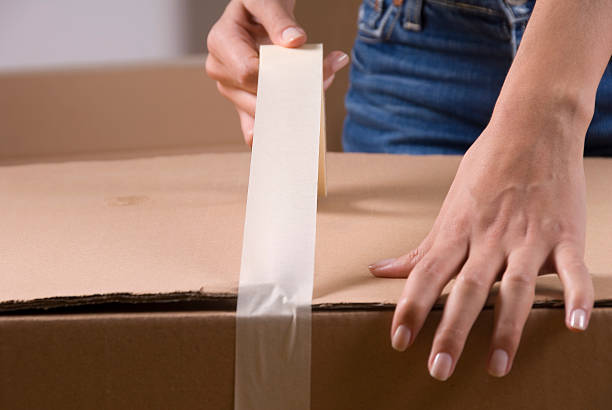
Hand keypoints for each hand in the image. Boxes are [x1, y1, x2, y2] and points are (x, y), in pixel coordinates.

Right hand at [206, 0, 349, 144]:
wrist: (257, 14)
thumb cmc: (259, 5)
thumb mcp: (266, 0)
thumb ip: (279, 18)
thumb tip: (295, 41)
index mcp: (221, 42)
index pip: (249, 72)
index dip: (280, 77)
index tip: (313, 72)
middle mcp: (220, 69)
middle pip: (256, 96)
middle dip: (292, 93)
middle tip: (323, 82)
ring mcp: (230, 90)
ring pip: (260, 113)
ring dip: (291, 108)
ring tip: (317, 89)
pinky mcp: (242, 103)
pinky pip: (254, 127)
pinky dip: (276, 128)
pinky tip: (294, 131)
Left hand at [369, 115, 593, 379]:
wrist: (532, 127)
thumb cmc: (485, 169)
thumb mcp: (447, 208)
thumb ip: (420, 248)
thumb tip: (379, 271)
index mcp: (458, 231)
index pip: (427, 275)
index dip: (411, 307)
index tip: (398, 341)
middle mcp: (489, 238)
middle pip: (467, 288)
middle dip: (452, 330)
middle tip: (439, 369)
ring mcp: (528, 237)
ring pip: (516, 287)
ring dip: (508, 326)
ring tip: (498, 365)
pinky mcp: (564, 234)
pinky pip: (573, 269)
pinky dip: (576, 295)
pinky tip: (573, 326)